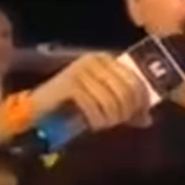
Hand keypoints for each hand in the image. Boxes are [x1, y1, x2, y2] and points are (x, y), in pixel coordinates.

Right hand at [32, 52, 149, 130]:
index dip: (141, 102)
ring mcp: (81, 70)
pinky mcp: (70, 83)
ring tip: (101, 124)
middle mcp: (94, 60)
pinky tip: (91, 123)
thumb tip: (147, 119)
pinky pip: (94, 106)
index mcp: (106, 59)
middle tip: (115, 123)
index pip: (136, 80)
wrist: (38, 109)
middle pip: (126, 91)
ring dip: (109, 119)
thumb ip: (126, 107)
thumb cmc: (73, 106)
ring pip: (111, 101)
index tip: (139, 118)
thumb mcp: (104, 103)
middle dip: (124, 113)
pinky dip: (96, 120)